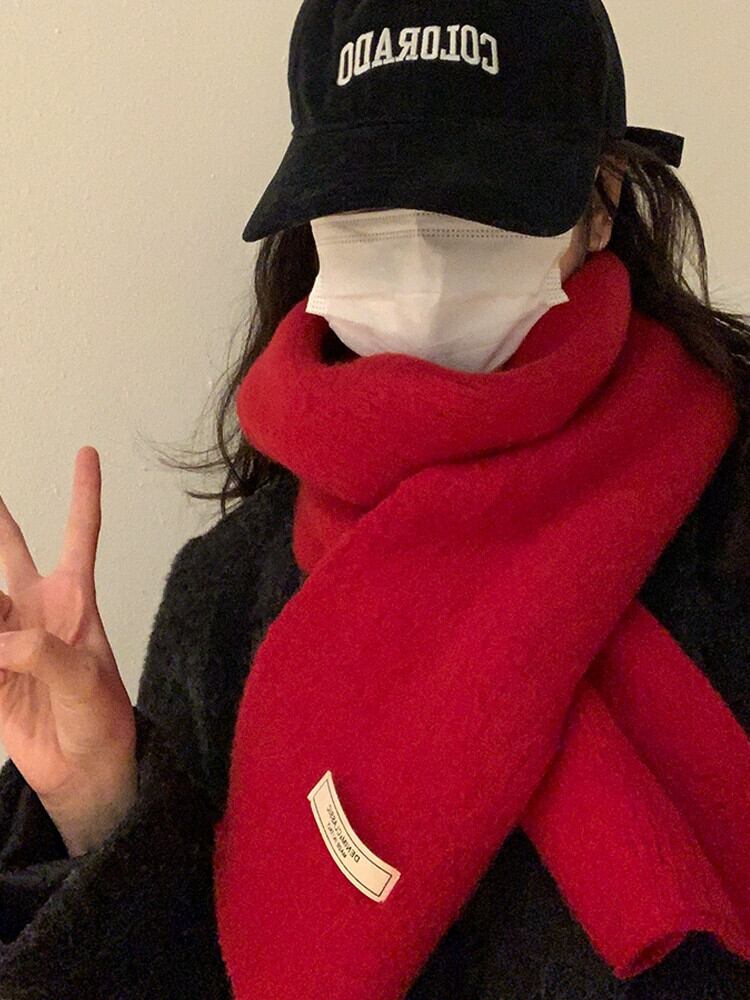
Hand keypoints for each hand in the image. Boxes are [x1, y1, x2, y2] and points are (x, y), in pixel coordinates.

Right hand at [0, 447, 136, 852]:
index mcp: (75, 601)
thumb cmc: (101, 719)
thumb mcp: (86, 682)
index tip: (87, 453)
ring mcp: (7, 638)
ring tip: (3, 633)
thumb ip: (43, 653)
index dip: (83, 493)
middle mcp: (38, 610)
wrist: (83, 771)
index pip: (80, 534)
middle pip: (10, 551)